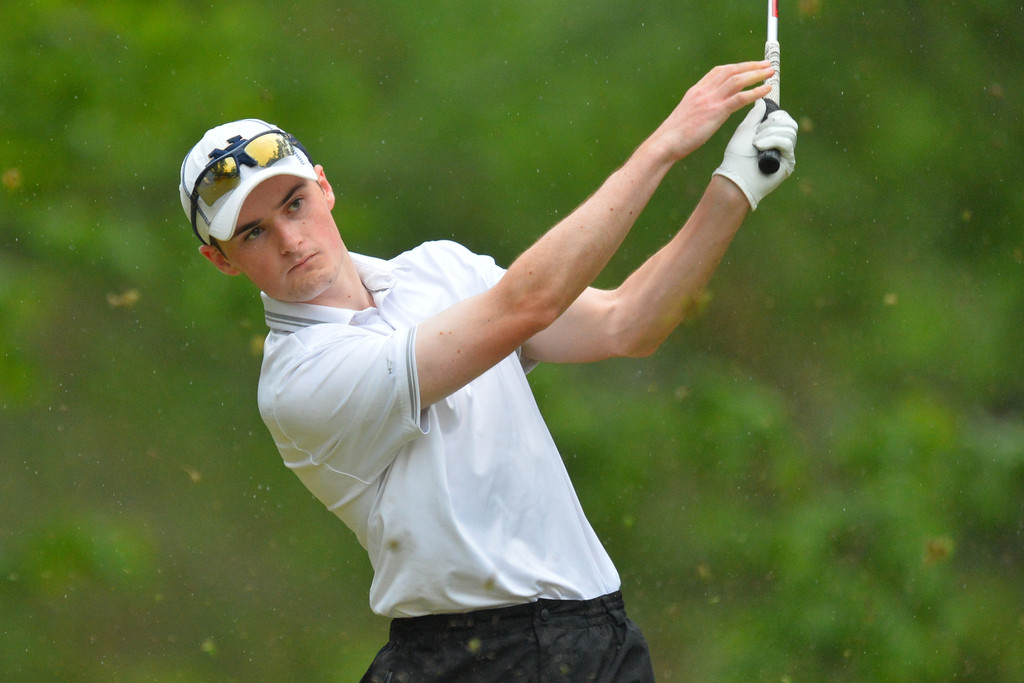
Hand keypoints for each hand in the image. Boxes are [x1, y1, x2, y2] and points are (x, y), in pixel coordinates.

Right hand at [648, 62, 774, 161]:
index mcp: (696, 90)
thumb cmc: (674, 135)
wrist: (666, 142)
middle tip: (766, 65)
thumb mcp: (686, 114)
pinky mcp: (716, 111)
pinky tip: (765, 90)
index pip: (718, 71)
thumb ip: (699, 108)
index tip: (748, 66)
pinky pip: (740, 97)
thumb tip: (708, 112)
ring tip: (770, 73)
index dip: (736, 67)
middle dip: (751, 66)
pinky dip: (755, 92)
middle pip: (731, 71)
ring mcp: (710, 100)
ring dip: (757, 74)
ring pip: (738, 80)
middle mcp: (704, 91)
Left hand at [713, 100, 797, 209]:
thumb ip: (755, 114)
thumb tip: (762, 101)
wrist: (736, 176)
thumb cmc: (736, 155)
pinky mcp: (788, 162)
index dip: (776, 114)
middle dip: (771, 124)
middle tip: (757, 133)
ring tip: (756, 143)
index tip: (765, 117)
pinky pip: (787, 142)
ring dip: (770, 133)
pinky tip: (761, 147)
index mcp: (770, 134)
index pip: (783, 117)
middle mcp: (780, 143)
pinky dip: (773, 141)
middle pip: (789, 122)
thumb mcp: (745, 129)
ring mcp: (785, 153)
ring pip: (789, 131)